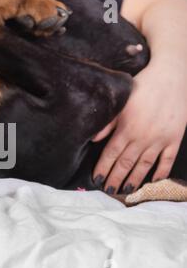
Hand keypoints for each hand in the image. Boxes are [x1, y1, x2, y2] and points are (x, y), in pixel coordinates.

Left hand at [92, 59, 186, 193]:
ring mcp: (161, 139)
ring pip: (145, 165)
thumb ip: (107, 122)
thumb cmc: (142, 86)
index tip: (97, 180)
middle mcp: (143, 137)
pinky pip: (167, 159)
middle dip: (116, 178)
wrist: (172, 75)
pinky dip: (161, 171)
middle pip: (126, 163)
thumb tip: (92, 139)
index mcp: (127, 129)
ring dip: (135, 179)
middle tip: (110, 191)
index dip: (103, 168)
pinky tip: (154, 180)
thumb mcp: (121, 102)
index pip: (111, 154)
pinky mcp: (175, 137)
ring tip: (127, 190)